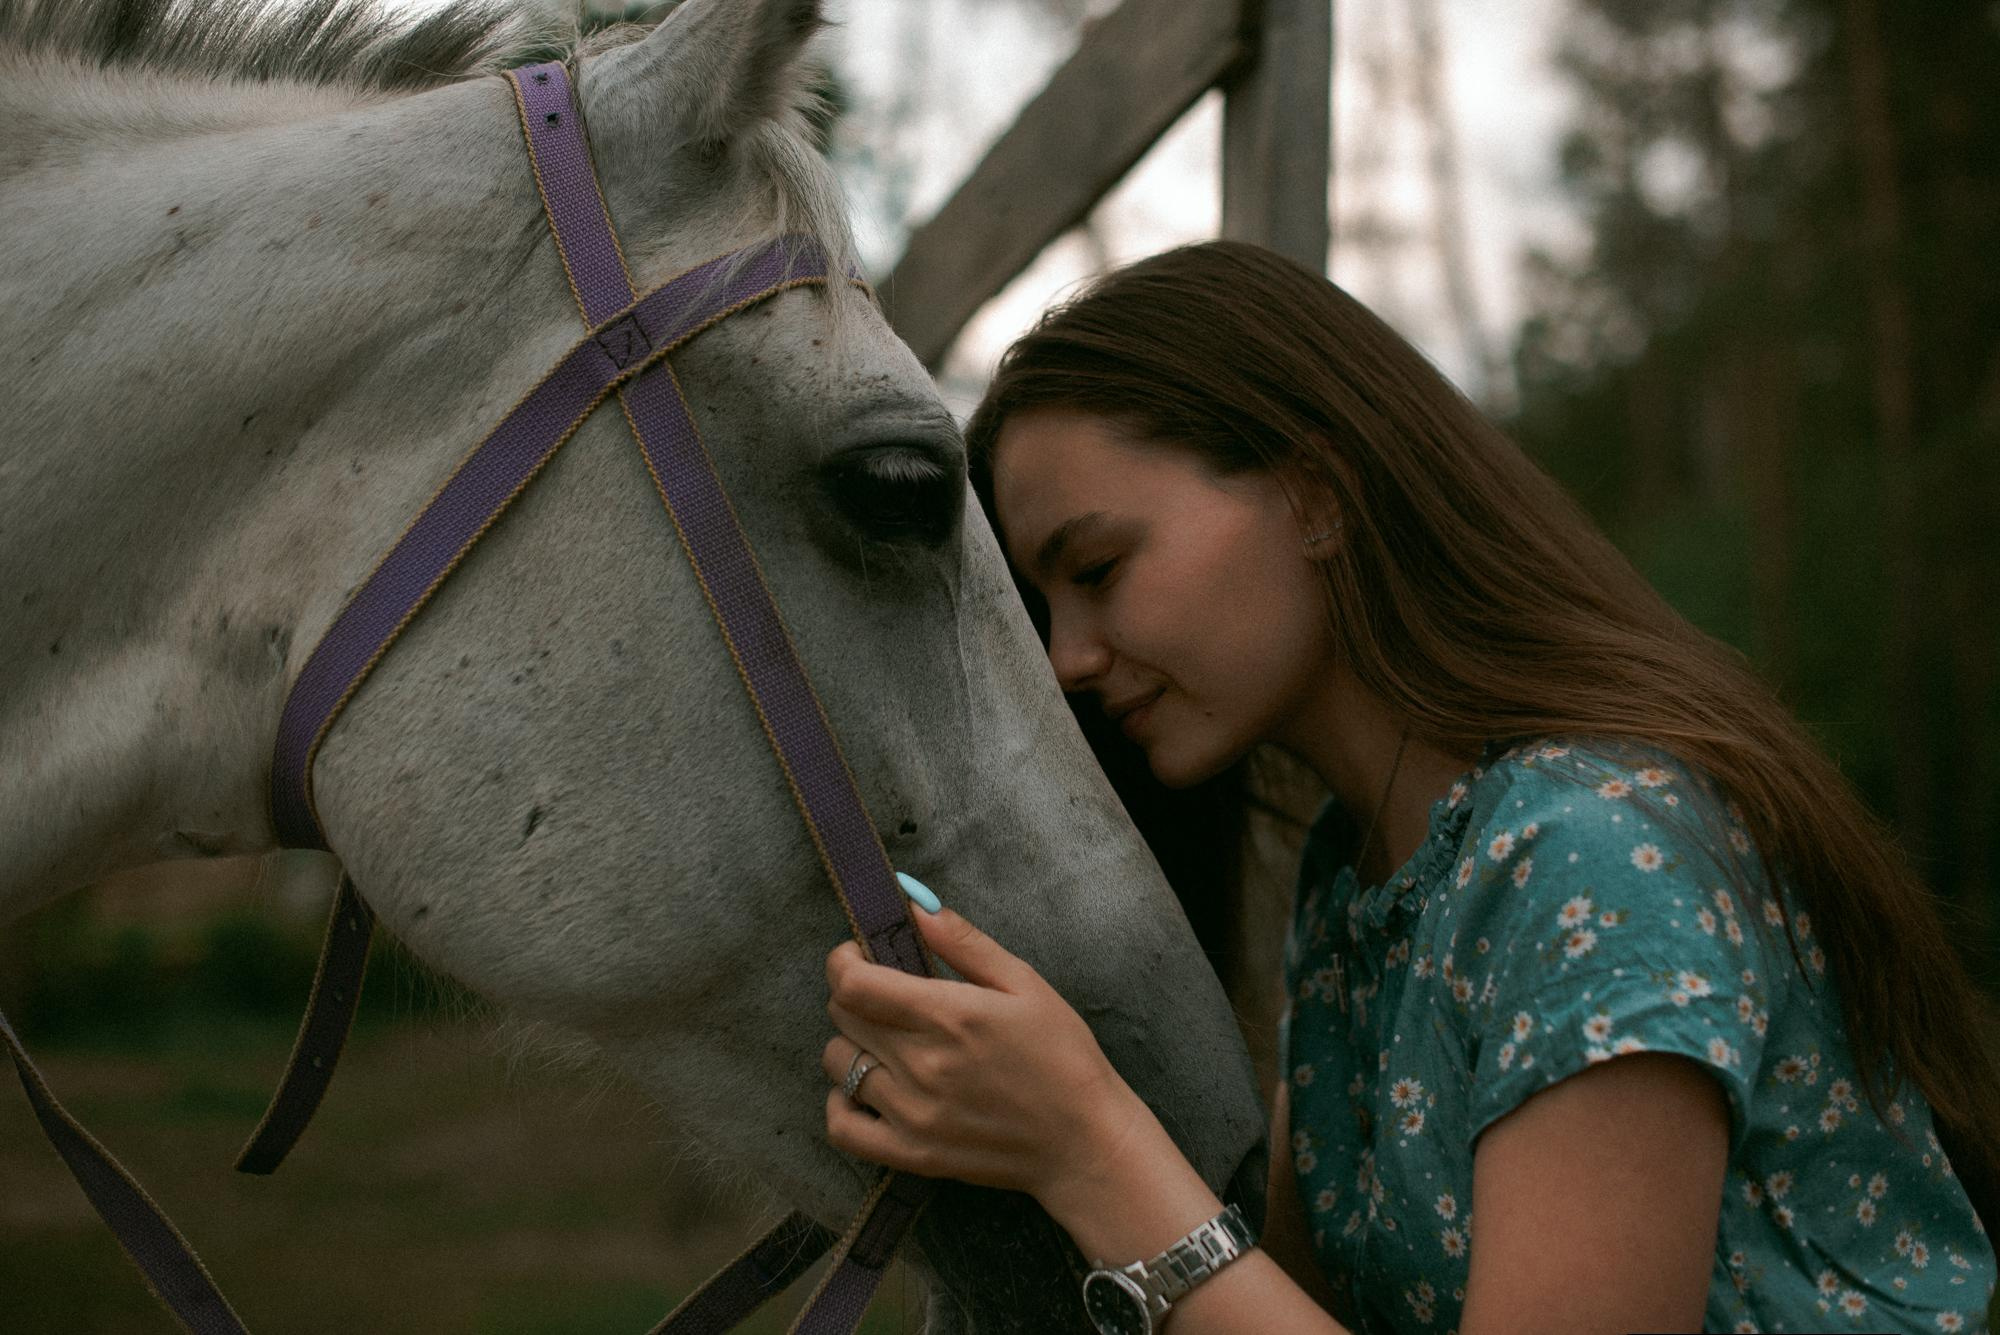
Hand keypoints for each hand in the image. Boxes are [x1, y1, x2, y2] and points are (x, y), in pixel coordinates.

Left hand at [820, 900, 1148, 1204]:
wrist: (1084, 1141)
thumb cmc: (1062, 1057)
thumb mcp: (1025, 984)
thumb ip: (964, 943)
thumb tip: (915, 906)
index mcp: (950, 1016)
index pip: (853, 983)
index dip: (844, 960)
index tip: (859, 955)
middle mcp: (923, 1065)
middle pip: (841, 1016)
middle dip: (855, 994)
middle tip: (886, 996)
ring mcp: (913, 1115)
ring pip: (837, 1064)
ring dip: (852, 1044)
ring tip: (886, 1043)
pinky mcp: (911, 1154)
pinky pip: (841, 1127)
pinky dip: (840, 1104)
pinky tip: (868, 1090)